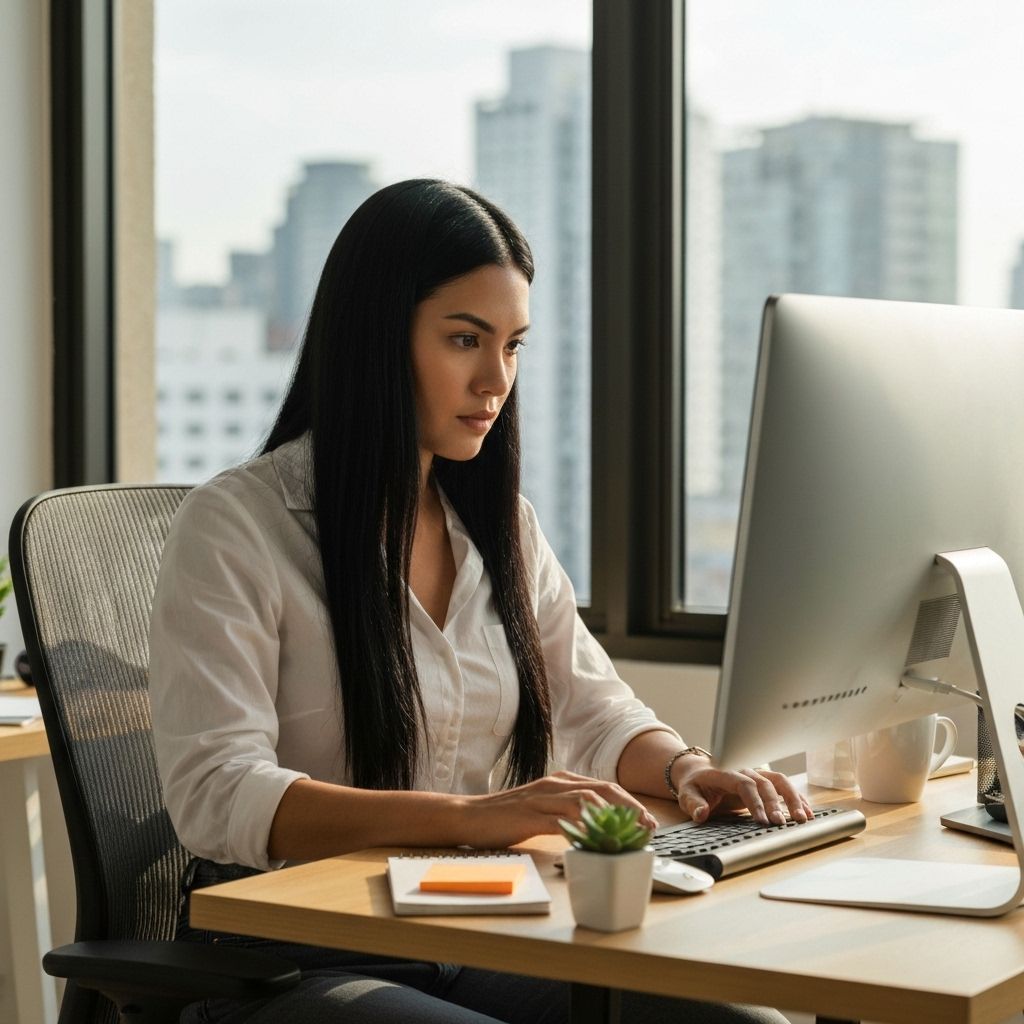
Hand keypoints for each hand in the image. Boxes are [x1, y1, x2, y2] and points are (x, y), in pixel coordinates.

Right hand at [462, 771, 658, 847]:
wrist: (469, 816)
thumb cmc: (507, 817)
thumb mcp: (544, 810)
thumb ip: (568, 813)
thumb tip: (598, 830)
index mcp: (561, 781)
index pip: (605, 786)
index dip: (630, 802)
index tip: (648, 821)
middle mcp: (555, 784)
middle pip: (602, 789)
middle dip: (629, 807)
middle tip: (648, 827)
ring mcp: (542, 797)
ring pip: (586, 800)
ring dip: (612, 818)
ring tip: (630, 835)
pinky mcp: (530, 814)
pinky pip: (560, 820)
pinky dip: (581, 830)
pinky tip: (595, 842)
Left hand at [673, 759, 812, 825]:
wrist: (698, 770)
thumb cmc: (694, 783)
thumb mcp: (687, 793)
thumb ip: (693, 803)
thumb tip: (701, 814)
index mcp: (725, 772)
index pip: (744, 783)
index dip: (754, 801)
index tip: (762, 821)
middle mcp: (744, 770)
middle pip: (764, 784)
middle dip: (775, 804)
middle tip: (781, 824)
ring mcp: (756, 774)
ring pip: (779, 782)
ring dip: (792, 799)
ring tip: (803, 818)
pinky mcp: (763, 781)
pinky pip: (782, 786)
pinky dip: (796, 798)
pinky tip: (807, 812)